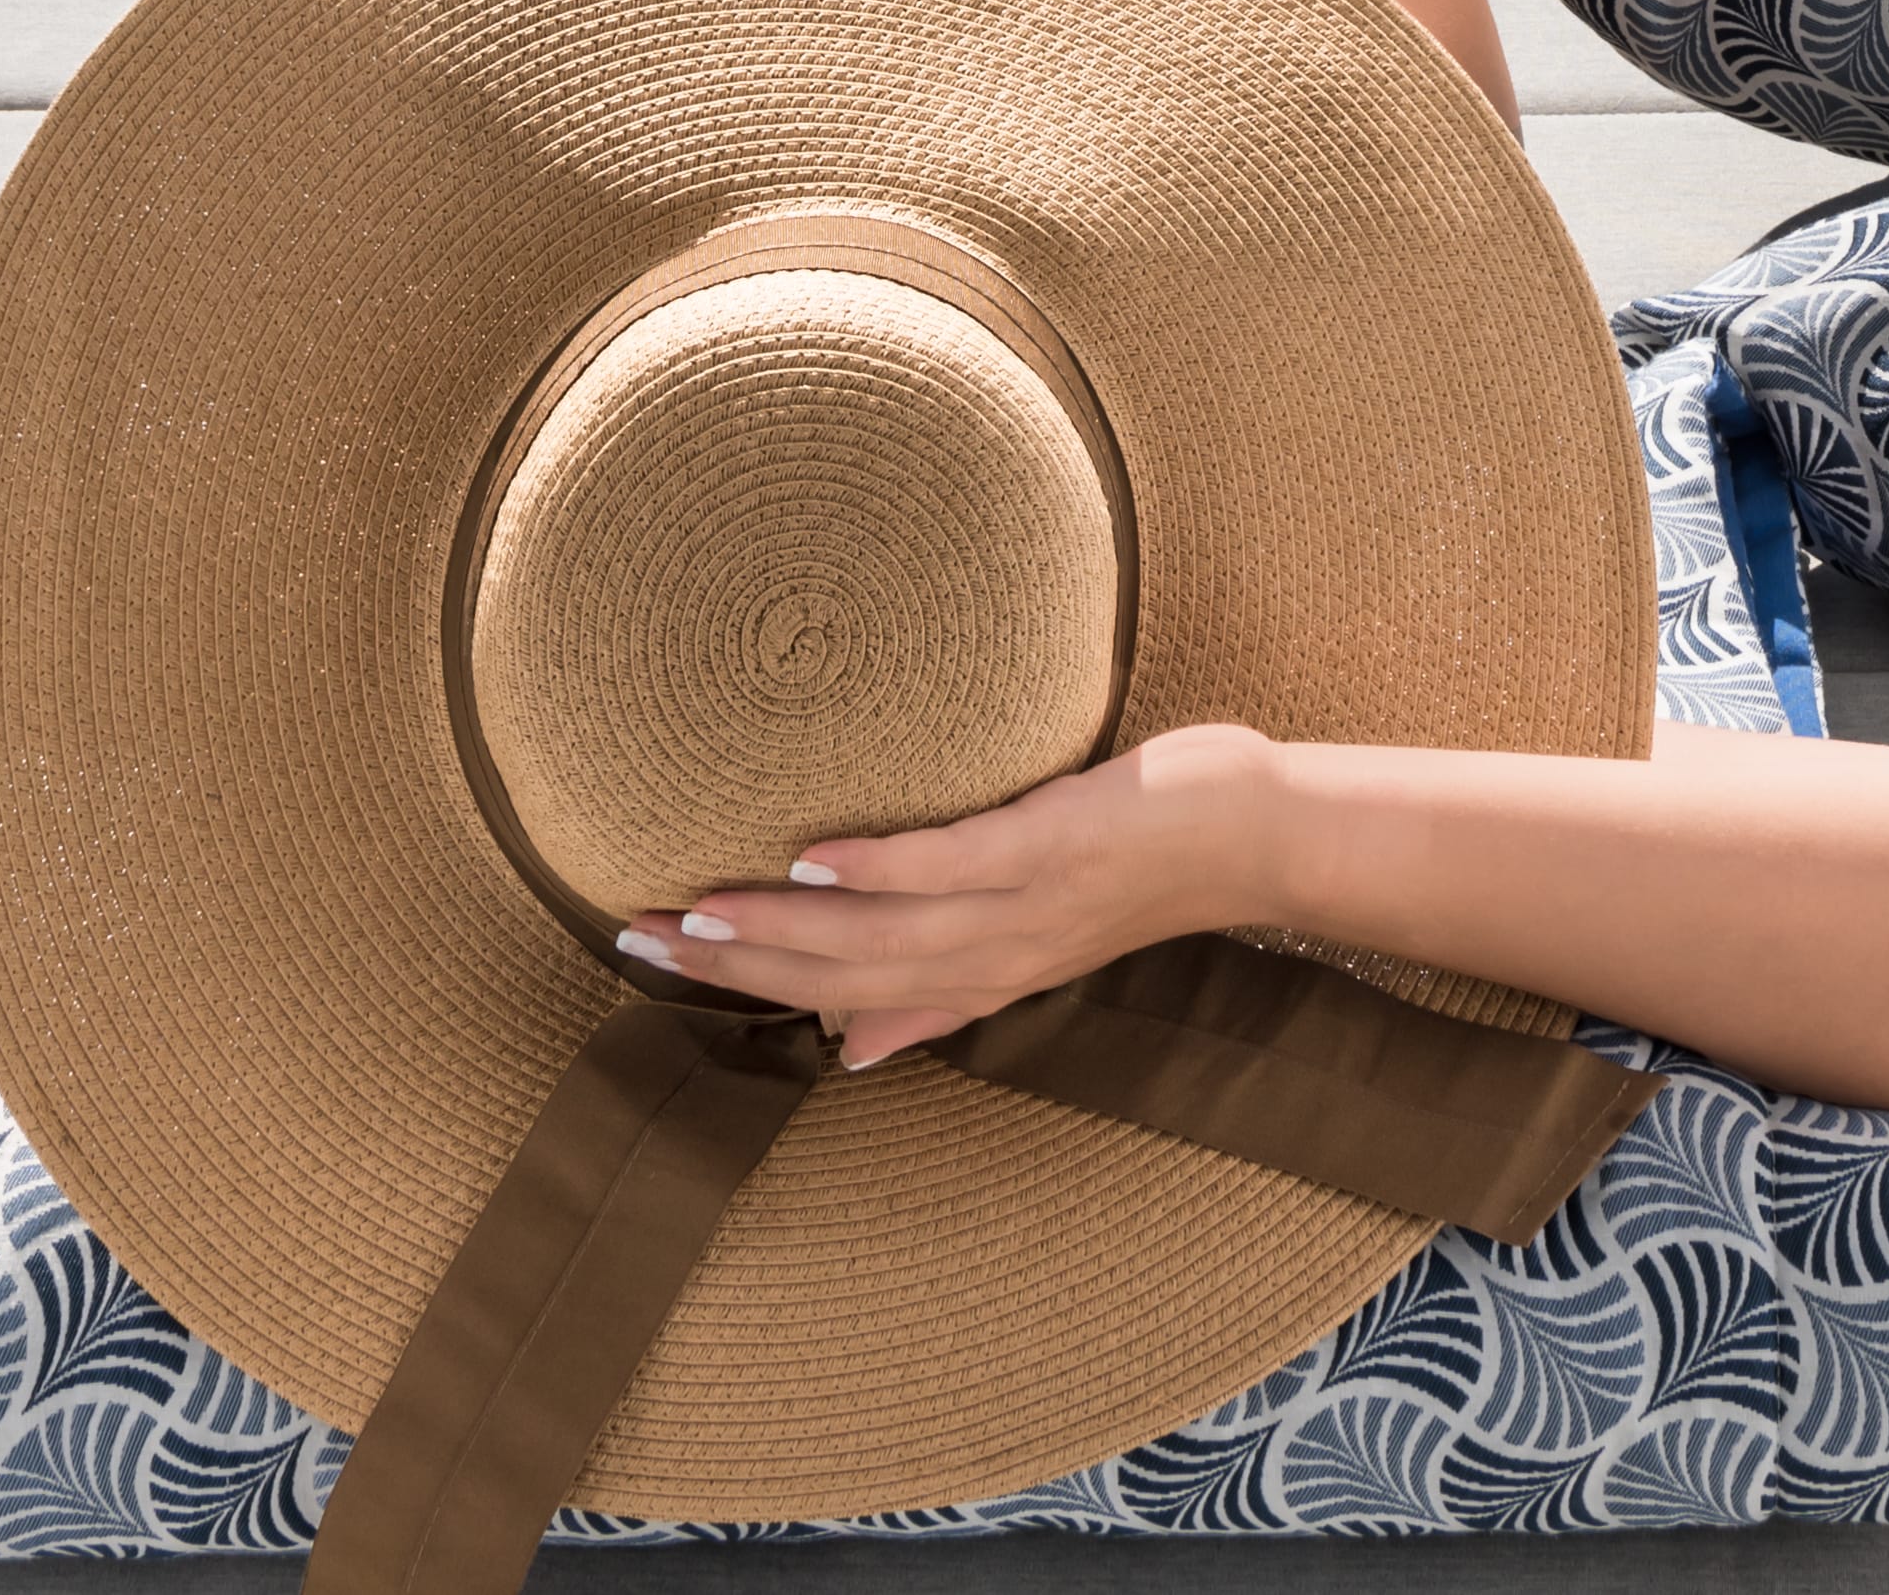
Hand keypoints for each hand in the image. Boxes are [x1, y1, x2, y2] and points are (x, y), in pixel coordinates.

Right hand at [623, 720, 1292, 1066]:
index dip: (744, 991)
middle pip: (838, 977)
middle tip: (637, 937)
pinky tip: (811, 852)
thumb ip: (939, 996)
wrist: (1251, 842)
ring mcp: (1016, 909)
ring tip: (695, 909)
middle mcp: (984, 961)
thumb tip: (847, 1048)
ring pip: (877, 935)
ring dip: (779, 926)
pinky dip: (875, 865)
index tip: (654, 965)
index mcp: (974, 983)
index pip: (835, 1000)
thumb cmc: (1135, 871)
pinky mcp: (1046, 847)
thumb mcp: (1033, 948)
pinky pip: (946, 864)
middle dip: (733, 965)